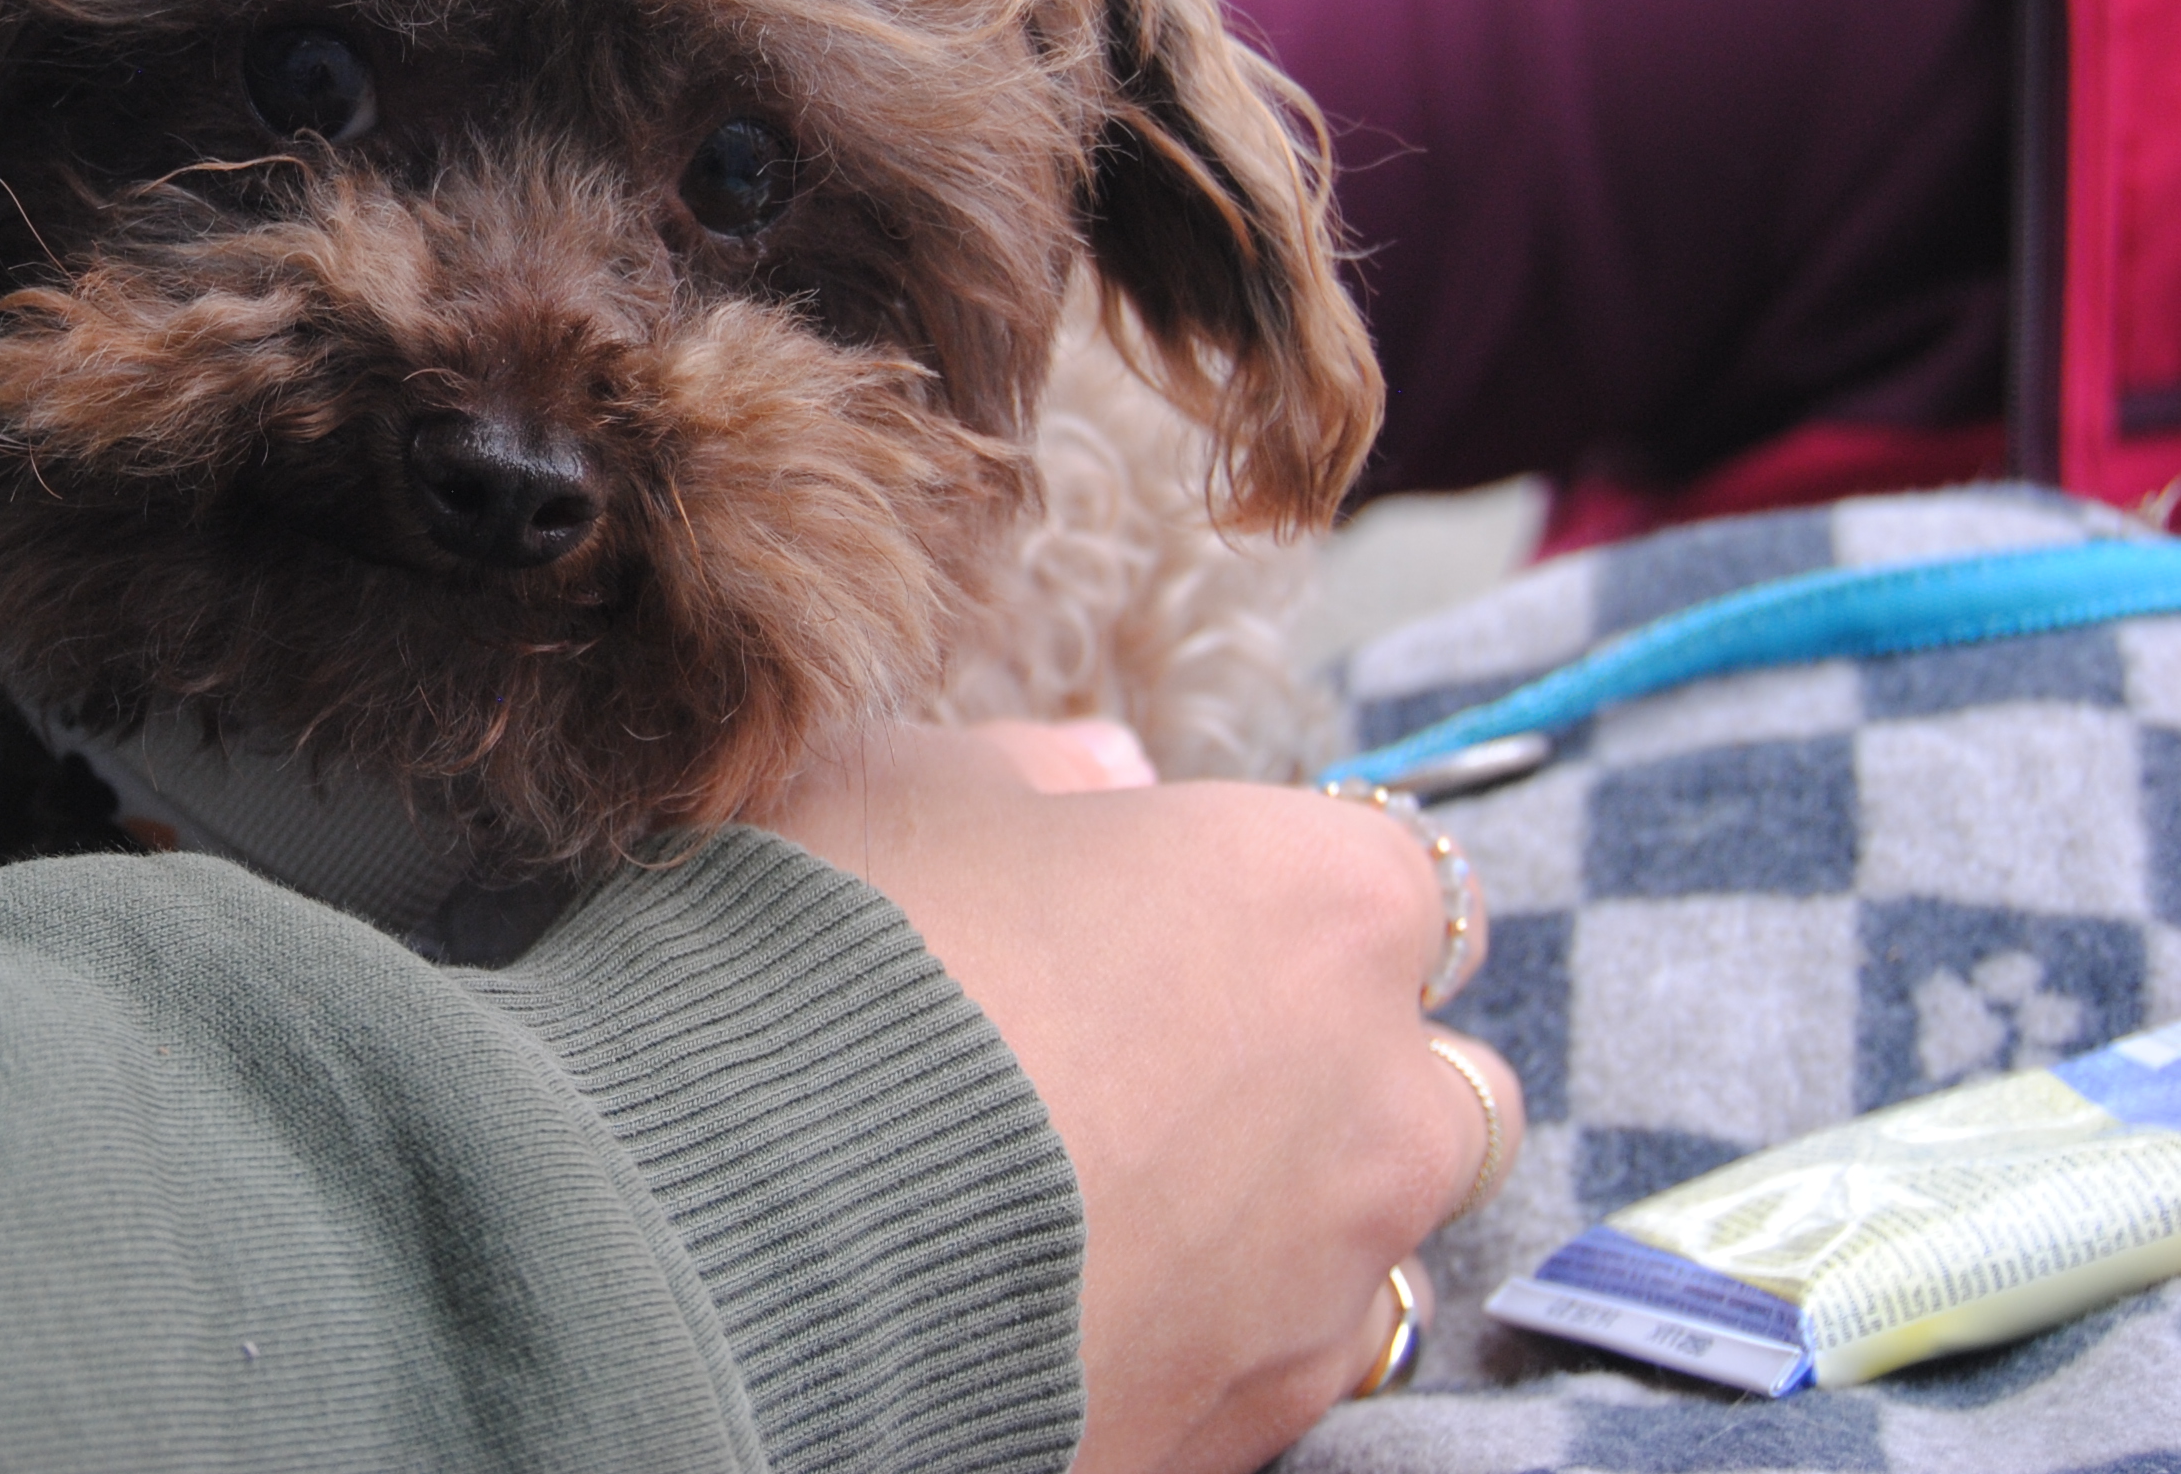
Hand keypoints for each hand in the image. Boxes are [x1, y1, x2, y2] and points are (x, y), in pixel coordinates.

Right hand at [751, 722, 1521, 1473]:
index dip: (1271, 894)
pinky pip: (1281, 1374)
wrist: (746, 1228)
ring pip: (1374, 1248)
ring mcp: (1327, 1287)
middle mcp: (1376, 1101)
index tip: (1166, 915)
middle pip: (1434, 1082)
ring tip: (1112, 1210)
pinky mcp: (1253, 1430)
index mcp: (1320, 903)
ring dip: (1286, 1223)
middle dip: (1335, 1074)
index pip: (1391, 882)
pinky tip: (1082, 1305)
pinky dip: (1214, 1340)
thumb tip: (1102, 775)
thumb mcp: (907, 787)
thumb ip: (1039, 773)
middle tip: (1159, 1066)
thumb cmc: (840, 964)